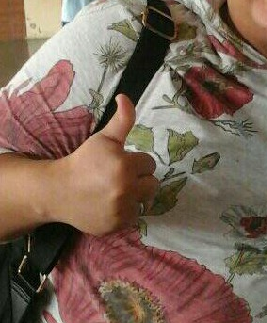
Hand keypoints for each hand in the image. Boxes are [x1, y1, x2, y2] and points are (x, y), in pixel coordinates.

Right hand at [53, 95, 157, 233]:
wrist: (58, 191)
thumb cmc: (83, 161)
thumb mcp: (103, 139)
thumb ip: (122, 120)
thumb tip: (125, 97)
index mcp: (124, 166)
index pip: (149, 164)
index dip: (136, 162)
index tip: (121, 163)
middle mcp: (126, 189)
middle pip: (152, 184)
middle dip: (140, 180)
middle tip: (120, 178)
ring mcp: (122, 210)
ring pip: (145, 201)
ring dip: (136, 196)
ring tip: (117, 191)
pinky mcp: (118, 225)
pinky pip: (135, 217)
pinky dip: (126, 211)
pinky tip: (111, 204)